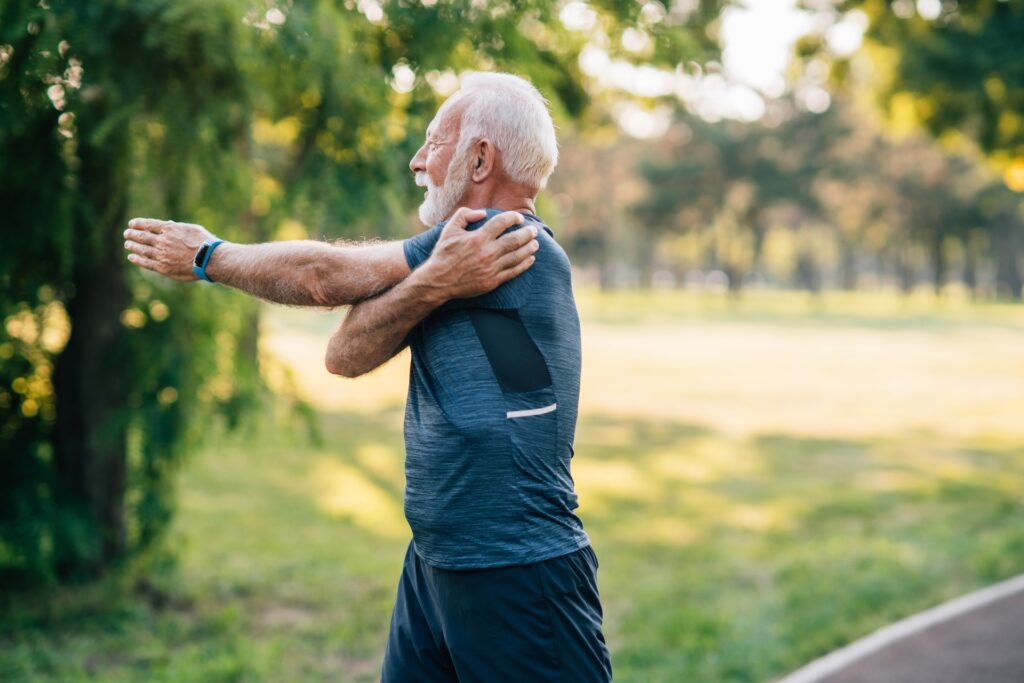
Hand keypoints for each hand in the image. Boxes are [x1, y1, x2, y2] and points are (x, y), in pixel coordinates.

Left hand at [123, 218, 215, 280]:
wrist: (209, 259)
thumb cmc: (205, 243)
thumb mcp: (191, 229)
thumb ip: (178, 227)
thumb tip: (169, 224)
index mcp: (169, 229)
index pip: (148, 224)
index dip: (138, 223)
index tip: (132, 224)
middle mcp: (163, 240)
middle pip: (142, 236)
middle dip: (132, 234)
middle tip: (127, 234)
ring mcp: (162, 254)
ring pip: (142, 249)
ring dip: (132, 246)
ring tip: (127, 244)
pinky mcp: (163, 267)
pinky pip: (146, 263)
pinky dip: (137, 259)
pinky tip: (131, 257)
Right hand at [420, 208, 538, 299]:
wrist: (438, 281)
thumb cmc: (443, 254)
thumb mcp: (449, 230)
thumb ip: (464, 215)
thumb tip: (483, 213)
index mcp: (477, 238)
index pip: (502, 223)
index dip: (513, 218)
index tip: (519, 218)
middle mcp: (487, 253)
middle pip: (514, 240)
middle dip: (527, 233)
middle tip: (534, 230)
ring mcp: (491, 268)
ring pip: (517, 256)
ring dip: (529, 248)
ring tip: (535, 243)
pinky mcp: (493, 281)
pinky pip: (513, 272)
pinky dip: (524, 264)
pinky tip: (530, 259)